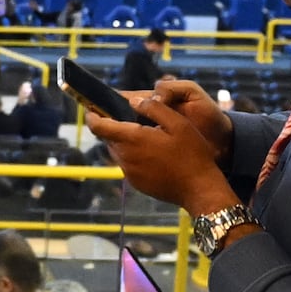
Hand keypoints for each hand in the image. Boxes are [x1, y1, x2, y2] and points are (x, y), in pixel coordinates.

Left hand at [89, 76, 240, 217]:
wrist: (200, 190)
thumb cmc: (192, 155)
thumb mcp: (178, 124)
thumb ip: (154, 109)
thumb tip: (134, 101)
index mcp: (133, 140)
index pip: (99, 127)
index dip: (92, 115)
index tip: (91, 108)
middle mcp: (126, 158)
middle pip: (109, 138)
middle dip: (114, 127)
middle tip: (129, 118)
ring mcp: (130, 173)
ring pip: (118, 151)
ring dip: (125, 142)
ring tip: (144, 135)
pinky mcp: (136, 184)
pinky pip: (128, 164)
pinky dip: (134, 155)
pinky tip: (152, 153)